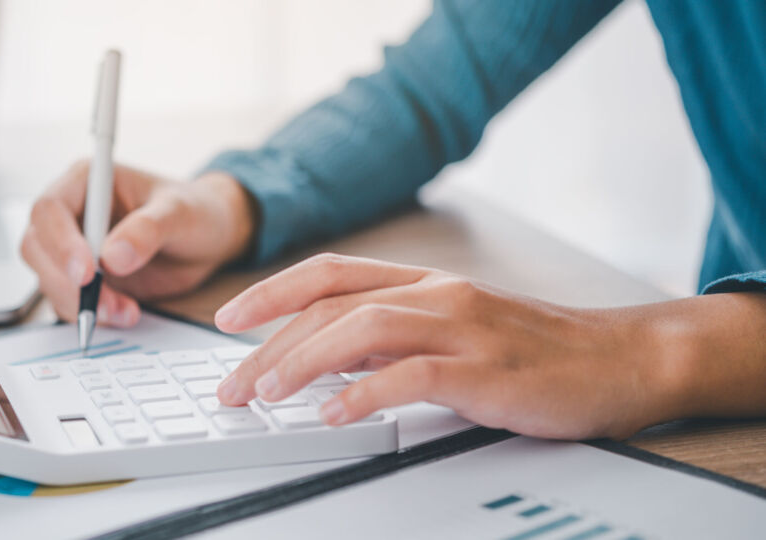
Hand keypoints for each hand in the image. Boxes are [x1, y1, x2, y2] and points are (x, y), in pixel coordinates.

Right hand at [20, 161, 254, 326]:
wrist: (208, 237)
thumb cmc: (194, 211)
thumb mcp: (180, 213)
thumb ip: (148, 229)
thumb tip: (112, 257)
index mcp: (87, 182)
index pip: (50, 209)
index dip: (60, 242)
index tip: (87, 273)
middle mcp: (73, 214)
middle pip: (38, 248)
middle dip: (67, 282)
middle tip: (106, 304)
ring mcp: (74, 248)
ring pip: (49, 279)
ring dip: (81, 304)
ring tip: (127, 312)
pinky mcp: (84, 279)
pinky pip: (69, 300)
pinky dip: (91, 314)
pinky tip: (124, 314)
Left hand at [213, 253, 710, 439]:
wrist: (620, 360)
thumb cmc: (531, 350)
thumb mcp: (449, 332)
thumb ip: (389, 338)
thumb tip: (321, 356)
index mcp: (423, 282)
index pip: (327, 273)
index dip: (270, 292)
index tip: (227, 320)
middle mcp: (435, 294)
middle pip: (329, 307)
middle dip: (268, 345)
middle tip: (232, 386)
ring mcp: (461, 328)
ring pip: (361, 329)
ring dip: (301, 362)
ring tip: (265, 395)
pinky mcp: (485, 370)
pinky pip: (411, 375)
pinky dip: (363, 393)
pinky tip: (332, 414)